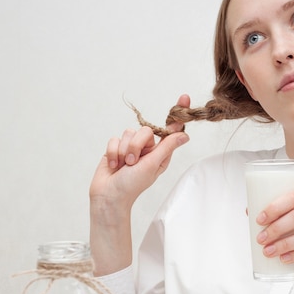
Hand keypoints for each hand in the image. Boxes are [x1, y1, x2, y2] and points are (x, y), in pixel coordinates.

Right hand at [89, 95, 189, 211]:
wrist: (108, 195)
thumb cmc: (132, 185)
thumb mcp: (153, 165)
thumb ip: (167, 147)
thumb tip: (184, 135)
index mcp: (161, 153)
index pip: (170, 130)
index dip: (177, 114)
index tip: (184, 98)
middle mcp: (148, 149)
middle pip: (144, 130)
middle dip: (136, 146)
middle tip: (133, 162)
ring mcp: (132, 147)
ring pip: (128, 133)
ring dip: (124, 151)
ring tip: (124, 166)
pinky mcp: (117, 147)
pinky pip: (114, 139)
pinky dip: (113, 153)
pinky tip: (114, 165)